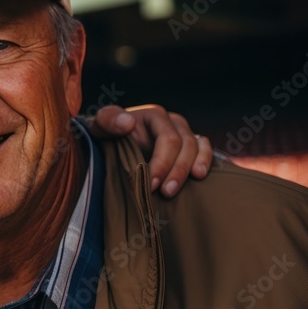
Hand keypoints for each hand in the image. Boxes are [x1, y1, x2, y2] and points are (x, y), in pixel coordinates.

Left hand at [87, 104, 211, 197]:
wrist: (113, 143)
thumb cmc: (108, 135)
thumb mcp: (101, 125)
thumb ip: (109, 120)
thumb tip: (128, 123)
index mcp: (155, 115)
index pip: (168, 139)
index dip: (162, 162)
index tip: (151, 183)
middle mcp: (173, 123)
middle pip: (185, 145)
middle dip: (176, 171)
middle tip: (164, 193)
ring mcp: (185, 133)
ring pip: (198, 148)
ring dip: (190, 170)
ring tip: (176, 190)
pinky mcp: (191, 146)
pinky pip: (206, 150)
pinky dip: (206, 162)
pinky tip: (200, 178)